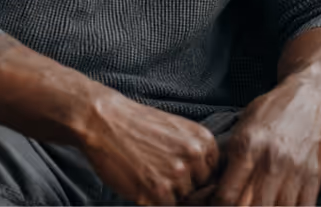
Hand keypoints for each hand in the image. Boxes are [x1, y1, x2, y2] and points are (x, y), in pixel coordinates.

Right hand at [80, 89, 218, 205]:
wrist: (107, 122)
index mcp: (204, 140)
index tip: (186, 176)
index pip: (214, 174)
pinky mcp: (156, 191)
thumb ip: (195, 153)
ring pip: (182, 200)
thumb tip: (206, 181)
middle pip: (200, 189)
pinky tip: (142, 184)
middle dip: (184, 188)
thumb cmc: (141, 126)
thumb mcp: (178, 130)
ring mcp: (176, 175)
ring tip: (151, 175)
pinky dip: (153, 201)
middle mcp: (194, 157)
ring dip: (168, 195)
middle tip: (163, 175)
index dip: (198, 179)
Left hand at [213, 79, 320, 206]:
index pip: (227, 196)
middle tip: (238, 203)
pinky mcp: (313, 177)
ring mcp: (294, 171)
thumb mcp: (242, 127)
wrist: (307, 97)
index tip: (217, 204)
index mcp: (248, 146)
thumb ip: (230, 158)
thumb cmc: (270, 112)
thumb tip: (214, 190)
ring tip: (258, 202)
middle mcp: (271, 161)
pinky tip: (277, 204)